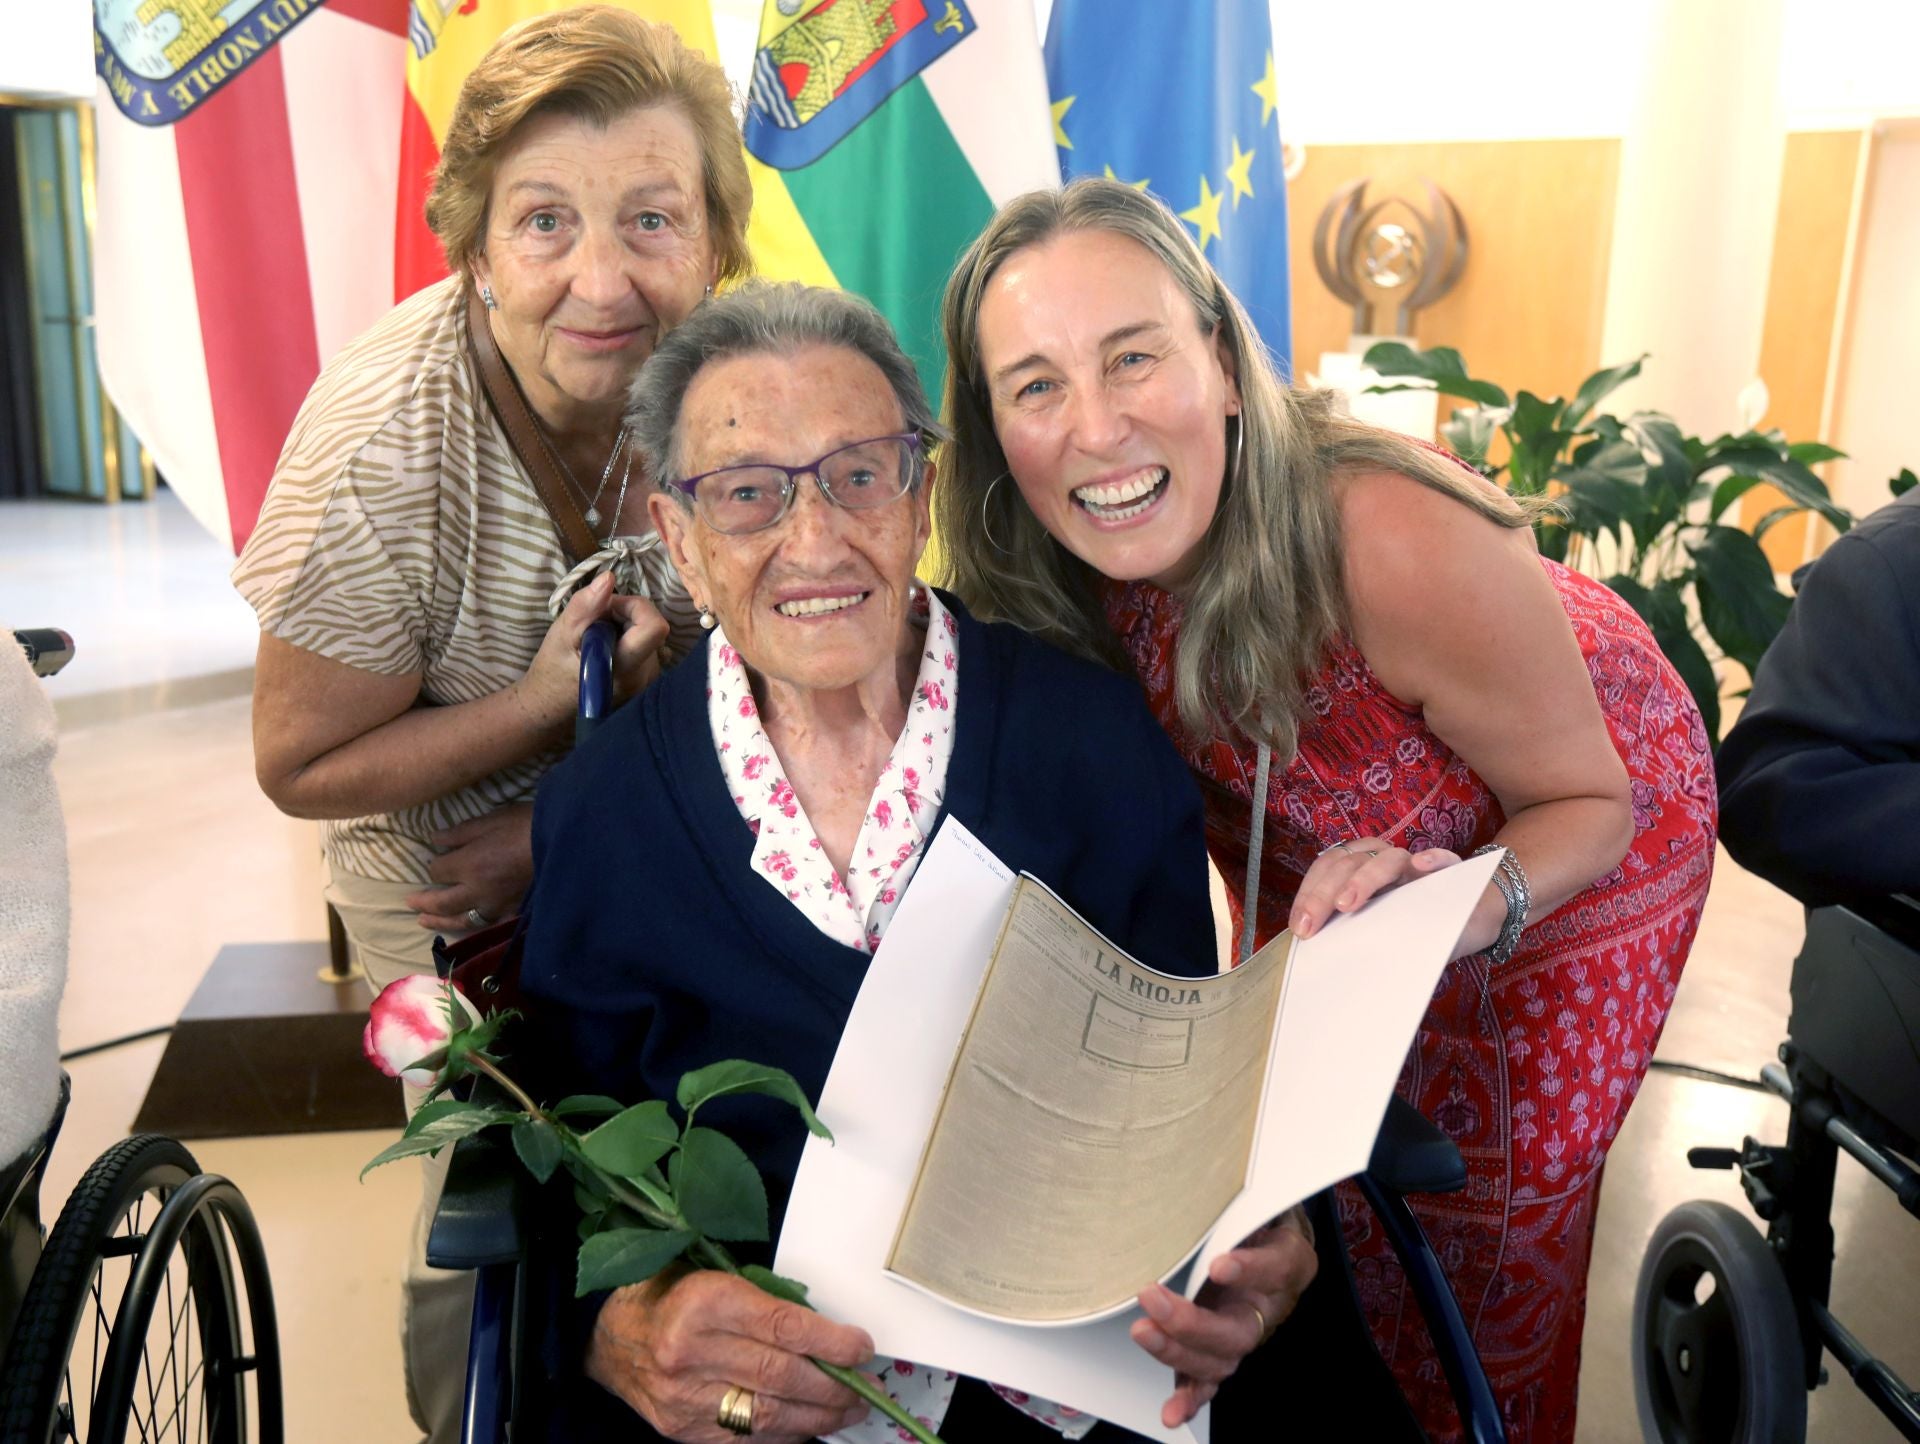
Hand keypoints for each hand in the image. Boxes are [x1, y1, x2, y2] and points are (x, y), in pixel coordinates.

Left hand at [405, 804, 532, 930]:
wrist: (564, 841)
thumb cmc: (526, 824)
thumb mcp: (490, 820)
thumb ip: (460, 833)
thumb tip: (433, 841)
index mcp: (469, 864)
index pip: (438, 871)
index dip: (434, 866)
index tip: (437, 859)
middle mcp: (477, 890)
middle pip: (442, 902)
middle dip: (424, 902)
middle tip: (410, 903)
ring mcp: (496, 905)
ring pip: (462, 920)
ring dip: (441, 921)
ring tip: (425, 921)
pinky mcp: (513, 911)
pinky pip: (489, 925)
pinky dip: (474, 928)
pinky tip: (467, 927)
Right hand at [512, 575, 668, 735]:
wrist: (551, 706)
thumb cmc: (552, 671)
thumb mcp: (562, 634)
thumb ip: (586, 606)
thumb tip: (609, 577)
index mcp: (626, 667)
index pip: (655, 626)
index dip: (634, 607)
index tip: (607, 609)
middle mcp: (645, 677)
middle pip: (651, 626)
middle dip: (624, 614)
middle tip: (595, 623)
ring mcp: (649, 681)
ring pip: (649, 634)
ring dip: (625, 625)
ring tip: (598, 637)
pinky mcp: (649, 679)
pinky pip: (647, 645)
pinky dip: (628, 637)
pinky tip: (607, 648)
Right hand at [586, 1268, 875, 1442]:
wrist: (609, 1337)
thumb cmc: (672, 1295)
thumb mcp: (716, 1276)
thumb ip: (766, 1300)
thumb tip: (829, 1331)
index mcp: (705, 1302)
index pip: (783, 1327)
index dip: (831, 1343)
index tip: (862, 1349)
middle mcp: (692, 1352)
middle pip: (781, 1377)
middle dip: (833, 1387)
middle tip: (864, 1388)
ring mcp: (685, 1398)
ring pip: (768, 1415)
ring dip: (818, 1417)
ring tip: (848, 1411)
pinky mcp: (682, 1430)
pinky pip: (746, 1440)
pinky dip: (784, 1435)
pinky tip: (808, 1425)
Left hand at [1132, 1211, 1317, 1427]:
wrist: (1269, 1228)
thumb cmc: (1257, 1208)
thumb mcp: (1258, 1192)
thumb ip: (1242, 1193)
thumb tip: (1205, 1168)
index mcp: (1288, 1261)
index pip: (1277, 1267)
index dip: (1251, 1269)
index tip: (1221, 1263)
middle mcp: (1271, 1305)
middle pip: (1240, 1329)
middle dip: (1193, 1321)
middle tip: (1153, 1298)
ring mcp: (1246, 1332)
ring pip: (1220, 1359)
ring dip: (1178, 1352)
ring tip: (1143, 1331)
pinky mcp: (1223, 1350)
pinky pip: (1209, 1382)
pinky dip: (1189, 1399)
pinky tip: (1171, 1412)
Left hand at [1288, 837, 1460, 938]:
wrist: (1470, 921)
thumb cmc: (1415, 926)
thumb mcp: (1377, 930)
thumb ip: (1350, 932)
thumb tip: (1313, 954)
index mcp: (1363, 868)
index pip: (1329, 868)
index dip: (1310, 893)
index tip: (1299, 926)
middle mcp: (1387, 862)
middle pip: (1350, 863)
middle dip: (1325, 893)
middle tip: (1311, 925)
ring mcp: (1419, 865)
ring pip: (1389, 859)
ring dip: (1365, 878)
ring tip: (1348, 903)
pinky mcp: (1453, 872)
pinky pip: (1444, 858)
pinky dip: (1433, 859)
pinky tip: (1422, 865)